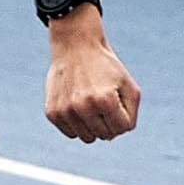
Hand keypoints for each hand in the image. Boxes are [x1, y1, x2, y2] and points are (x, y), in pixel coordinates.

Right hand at [45, 24, 140, 141]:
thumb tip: (114, 135)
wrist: (75, 45)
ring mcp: (66, 111)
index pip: (123, 128)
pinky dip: (77, 123)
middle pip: (106, 136)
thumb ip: (131, 113)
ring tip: (90, 103)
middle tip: (104, 101)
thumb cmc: (106, 66)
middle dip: (109, 121)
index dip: (124, 115)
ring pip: (87, 138)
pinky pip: (71, 133)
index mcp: (105, 100)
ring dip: (93, 125)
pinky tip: (77, 105)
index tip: (118, 99)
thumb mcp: (128, 84)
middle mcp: (83, 107)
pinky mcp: (52, 112)